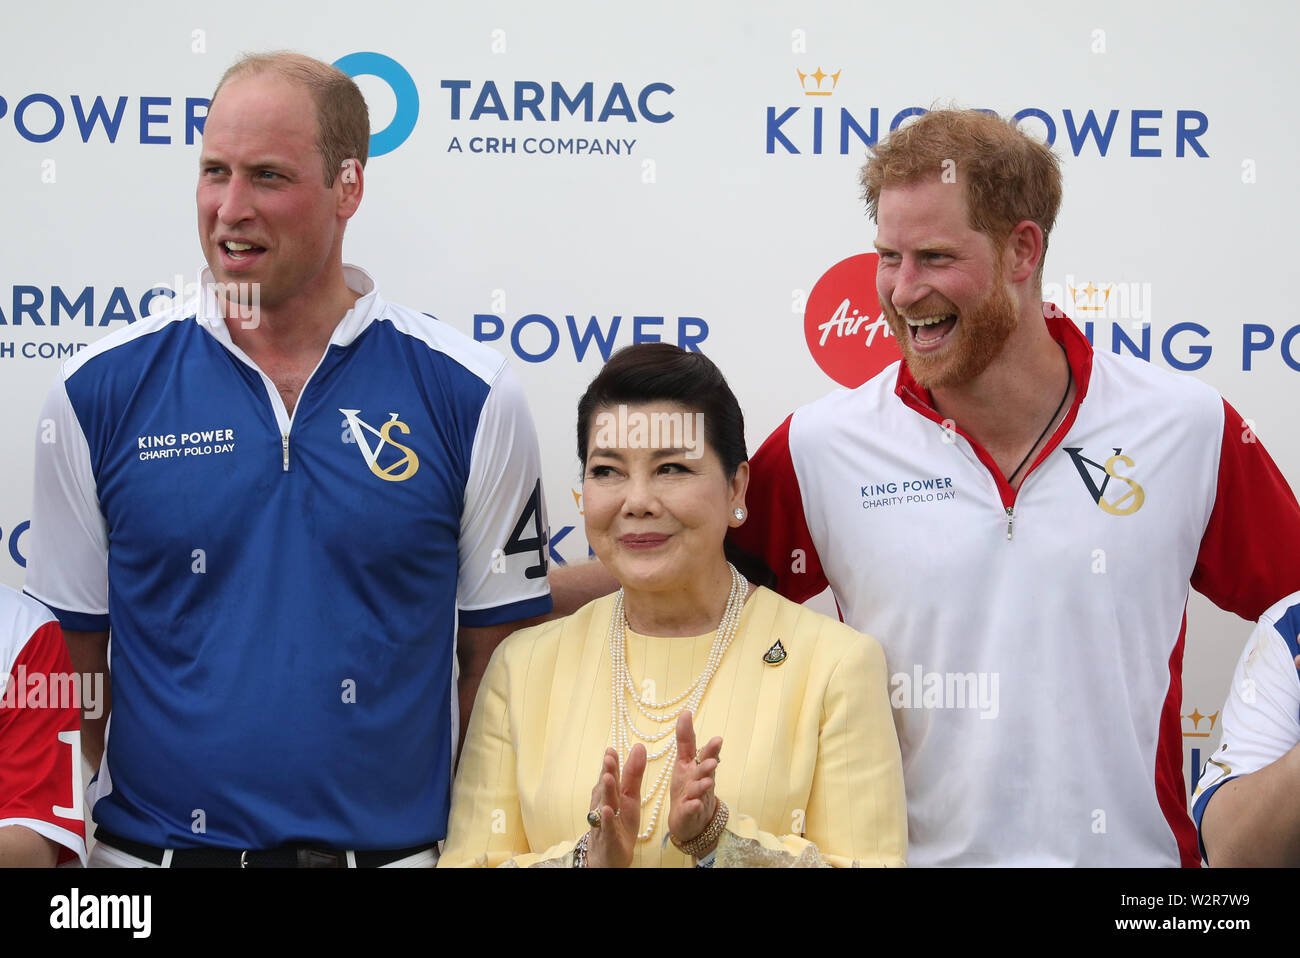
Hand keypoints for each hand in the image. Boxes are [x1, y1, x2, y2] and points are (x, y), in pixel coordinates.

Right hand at [585, 745, 645, 867]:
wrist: (609, 855)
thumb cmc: (619, 822)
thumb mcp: (630, 797)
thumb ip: (633, 773)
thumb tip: (638, 746)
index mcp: (613, 794)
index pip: (612, 775)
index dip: (612, 762)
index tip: (612, 748)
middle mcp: (605, 805)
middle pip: (606, 787)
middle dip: (608, 772)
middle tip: (609, 757)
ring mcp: (605, 821)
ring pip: (605, 804)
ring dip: (606, 791)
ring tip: (608, 777)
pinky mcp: (609, 838)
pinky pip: (608, 828)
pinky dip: (607, 819)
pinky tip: (608, 810)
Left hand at [668, 710, 722, 853]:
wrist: (690, 819)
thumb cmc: (688, 786)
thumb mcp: (684, 761)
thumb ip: (686, 739)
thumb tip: (686, 712)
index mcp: (697, 766)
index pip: (703, 753)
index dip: (708, 746)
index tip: (713, 735)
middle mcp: (700, 780)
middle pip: (705, 770)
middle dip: (708, 764)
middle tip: (712, 761)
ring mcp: (697, 797)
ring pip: (700, 790)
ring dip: (702, 785)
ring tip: (706, 782)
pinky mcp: (690, 813)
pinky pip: (691, 810)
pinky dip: (693, 807)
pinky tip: (694, 804)